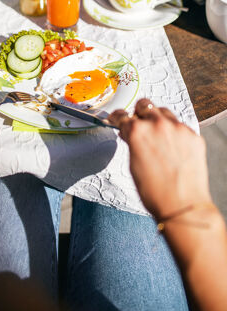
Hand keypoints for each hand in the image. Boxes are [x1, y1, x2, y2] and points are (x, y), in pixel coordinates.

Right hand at [108, 99, 211, 217]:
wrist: (182, 205)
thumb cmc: (156, 192)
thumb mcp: (133, 165)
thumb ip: (131, 142)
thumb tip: (130, 133)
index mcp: (138, 132)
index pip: (122, 115)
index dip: (117, 117)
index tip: (118, 119)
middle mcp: (158, 125)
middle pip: (144, 105)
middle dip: (138, 113)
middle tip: (138, 123)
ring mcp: (178, 128)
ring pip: (163, 111)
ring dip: (157, 118)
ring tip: (156, 133)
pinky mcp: (193, 135)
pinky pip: (180, 125)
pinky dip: (173, 131)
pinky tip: (172, 145)